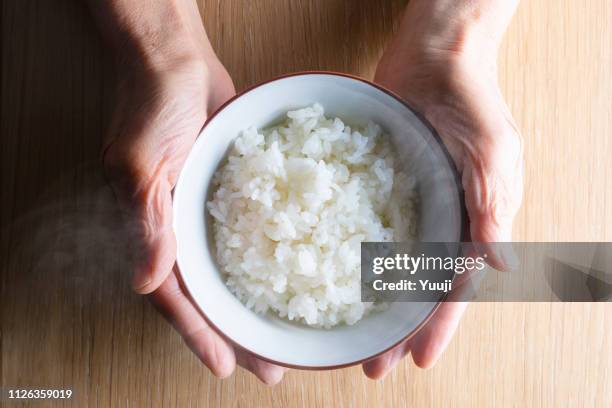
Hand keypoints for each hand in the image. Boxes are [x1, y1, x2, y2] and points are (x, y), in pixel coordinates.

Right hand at [102, 27, 285, 383]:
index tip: (227, 365)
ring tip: (284, 333)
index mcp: (152, 228)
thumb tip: (146, 284)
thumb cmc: (151, 104)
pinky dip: (266, 257)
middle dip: (235, 330)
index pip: (175, 295)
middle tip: (270, 364)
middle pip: (208, 292)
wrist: (175, 59)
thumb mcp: (142, 165)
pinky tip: (291, 273)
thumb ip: (147, 224)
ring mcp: (206, 211)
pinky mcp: (230, 190)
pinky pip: (248, 232)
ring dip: (254, 302)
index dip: (200, 333)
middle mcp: (179, 227)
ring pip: (230, 270)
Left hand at [363, 0, 522, 377]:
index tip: (416, 359)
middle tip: (372, 364)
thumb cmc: (472, 98)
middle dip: (397, 327)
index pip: (456, 286)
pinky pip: (364, 226)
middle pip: (417, 287)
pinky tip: (327, 275)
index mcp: (472, 220)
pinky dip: (350, 254)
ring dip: (370, 302)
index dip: (437, 325)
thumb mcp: (493, 153)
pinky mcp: (378, 185)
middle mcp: (438, 221)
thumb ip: (492, 210)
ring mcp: (407, 205)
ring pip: (387, 265)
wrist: (434, 53)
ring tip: (347, 335)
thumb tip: (497, 268)